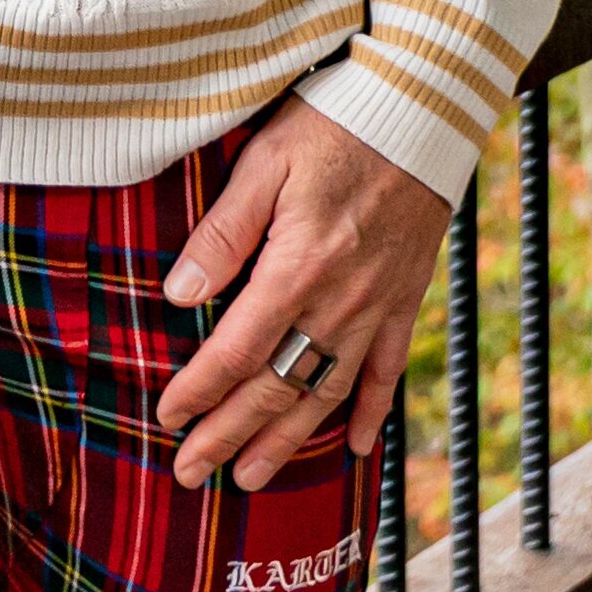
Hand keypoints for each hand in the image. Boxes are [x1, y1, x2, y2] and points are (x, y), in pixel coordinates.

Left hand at [151, 101, 447, 492]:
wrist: (424, 111)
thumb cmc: (335, 125)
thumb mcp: (265, 162)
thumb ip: (223, 232)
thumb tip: (180, 295)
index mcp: (298, 269)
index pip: (238, 350)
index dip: (200, 391)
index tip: (167, 419)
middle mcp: (339, 302)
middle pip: (276, 386)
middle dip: (229, 435)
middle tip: (190, 474)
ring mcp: (377, 307)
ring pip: (325, 392)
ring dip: (286, 441)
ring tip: (250, 480)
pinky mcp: (405, 299)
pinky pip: (385, 371)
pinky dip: (369, 413)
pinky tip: (353, 448)